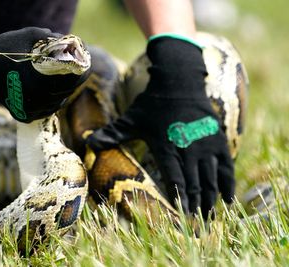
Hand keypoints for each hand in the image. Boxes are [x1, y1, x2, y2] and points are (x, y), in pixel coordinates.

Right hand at [0, 27, 87, 121]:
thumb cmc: (5, 48)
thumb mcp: (31, 36)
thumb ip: (53, 40)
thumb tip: (70, 43)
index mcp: (42, 81)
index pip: (73, 81)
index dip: (82, 74)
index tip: (85, 68)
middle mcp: (37, 99)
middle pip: (65, 93)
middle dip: (72, 83)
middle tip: (74, 75)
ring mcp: (29, 109)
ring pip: (55, 104)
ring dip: (61, 95)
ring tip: (61, 84)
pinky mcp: (22, 114)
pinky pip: (42, 112)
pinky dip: (48, 104)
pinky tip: (49, 95)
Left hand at [87, 37, 234, 217]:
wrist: (178, 81)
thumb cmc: (152, 102)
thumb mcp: (131, 118)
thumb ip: (112, 133)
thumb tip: (88, 143)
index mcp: (166, 146)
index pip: (174, 178)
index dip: (179, 197)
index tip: (182, 215)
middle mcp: (188, 148)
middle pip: (194, 182)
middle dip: (196, 204)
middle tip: (198, 224)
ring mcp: (205, 144)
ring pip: (210, 177)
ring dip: (211, 198)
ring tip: (211, 216)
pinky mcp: (217, 139)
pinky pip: (226, 165)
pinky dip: (228, 183)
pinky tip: (229, 198)